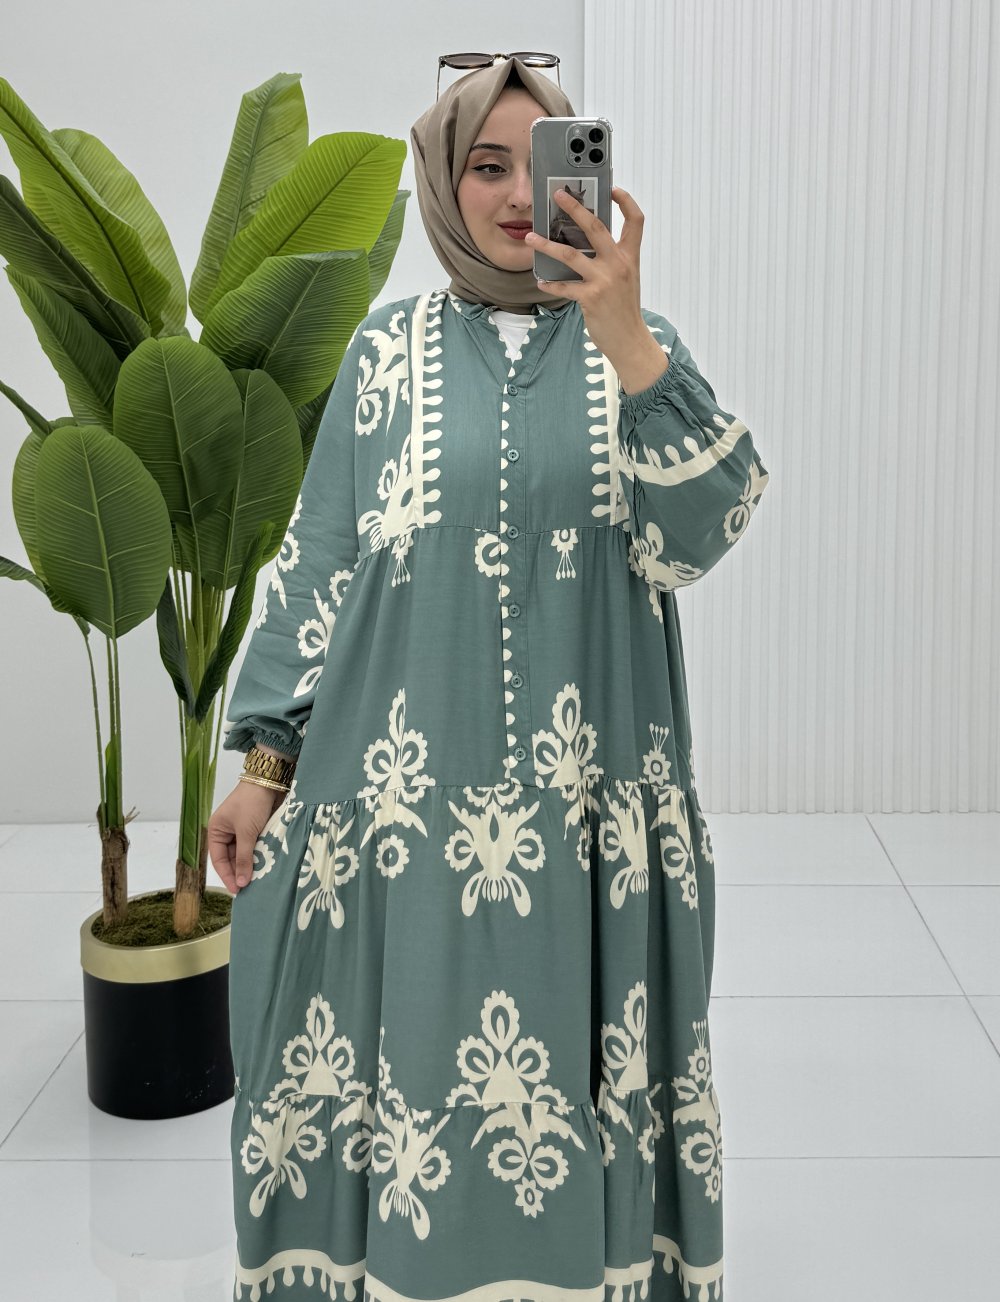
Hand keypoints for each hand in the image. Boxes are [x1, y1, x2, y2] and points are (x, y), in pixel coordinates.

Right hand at [207, 781, 284, 894]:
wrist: (270, 782)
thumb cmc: (252, 803)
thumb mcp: (246, 832)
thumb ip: (244, 858)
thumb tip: (242, 882)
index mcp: (216, 830)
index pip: (218, 859)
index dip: (227, 875)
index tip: (237, 890)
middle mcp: (227, 832)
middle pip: (231, 858)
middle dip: (239, 872)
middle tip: (249, 889)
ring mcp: (242, 830)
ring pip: (244, 854)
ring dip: (250, 865)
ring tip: (257, 881)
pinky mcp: (256, 829)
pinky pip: (255, 848)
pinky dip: (259, 856)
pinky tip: (265, 867)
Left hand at [525, 186, 646, 360]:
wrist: (630, 340)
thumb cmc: (625, 310)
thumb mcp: (626, 279)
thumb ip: (612, 260)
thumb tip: (587, 245)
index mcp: (630, 257)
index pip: (635, 221)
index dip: (626, 201)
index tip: (613, 189)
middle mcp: (618, 264)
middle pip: (595, 227)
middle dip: (575, 208)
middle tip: (558, 194)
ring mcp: (604, 280)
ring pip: (571, 255)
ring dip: (547, 245)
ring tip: (531, 238)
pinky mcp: (591, 298)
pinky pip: (564, 287)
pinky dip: (550, 284)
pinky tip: (541, 282)